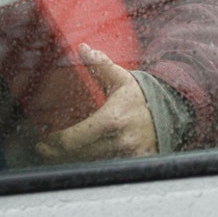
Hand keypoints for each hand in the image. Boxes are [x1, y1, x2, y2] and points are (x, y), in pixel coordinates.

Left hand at [36, 44, 157, 161]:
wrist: (172, 112)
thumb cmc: (140, 95)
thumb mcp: (120, 78)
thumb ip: (99, 64)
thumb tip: (83, 48)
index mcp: (112, 119)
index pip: (76, 138)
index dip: (56, 142)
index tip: (46, 141)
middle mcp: (121, 140)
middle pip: (80, 154)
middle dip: (59, 154)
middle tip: (45, 150)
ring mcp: (129, 154)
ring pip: (93, 164)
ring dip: (74, 161)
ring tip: (58, 156)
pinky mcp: (136, 163)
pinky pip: (110, 168)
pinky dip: (95, 166)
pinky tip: (83, 161)